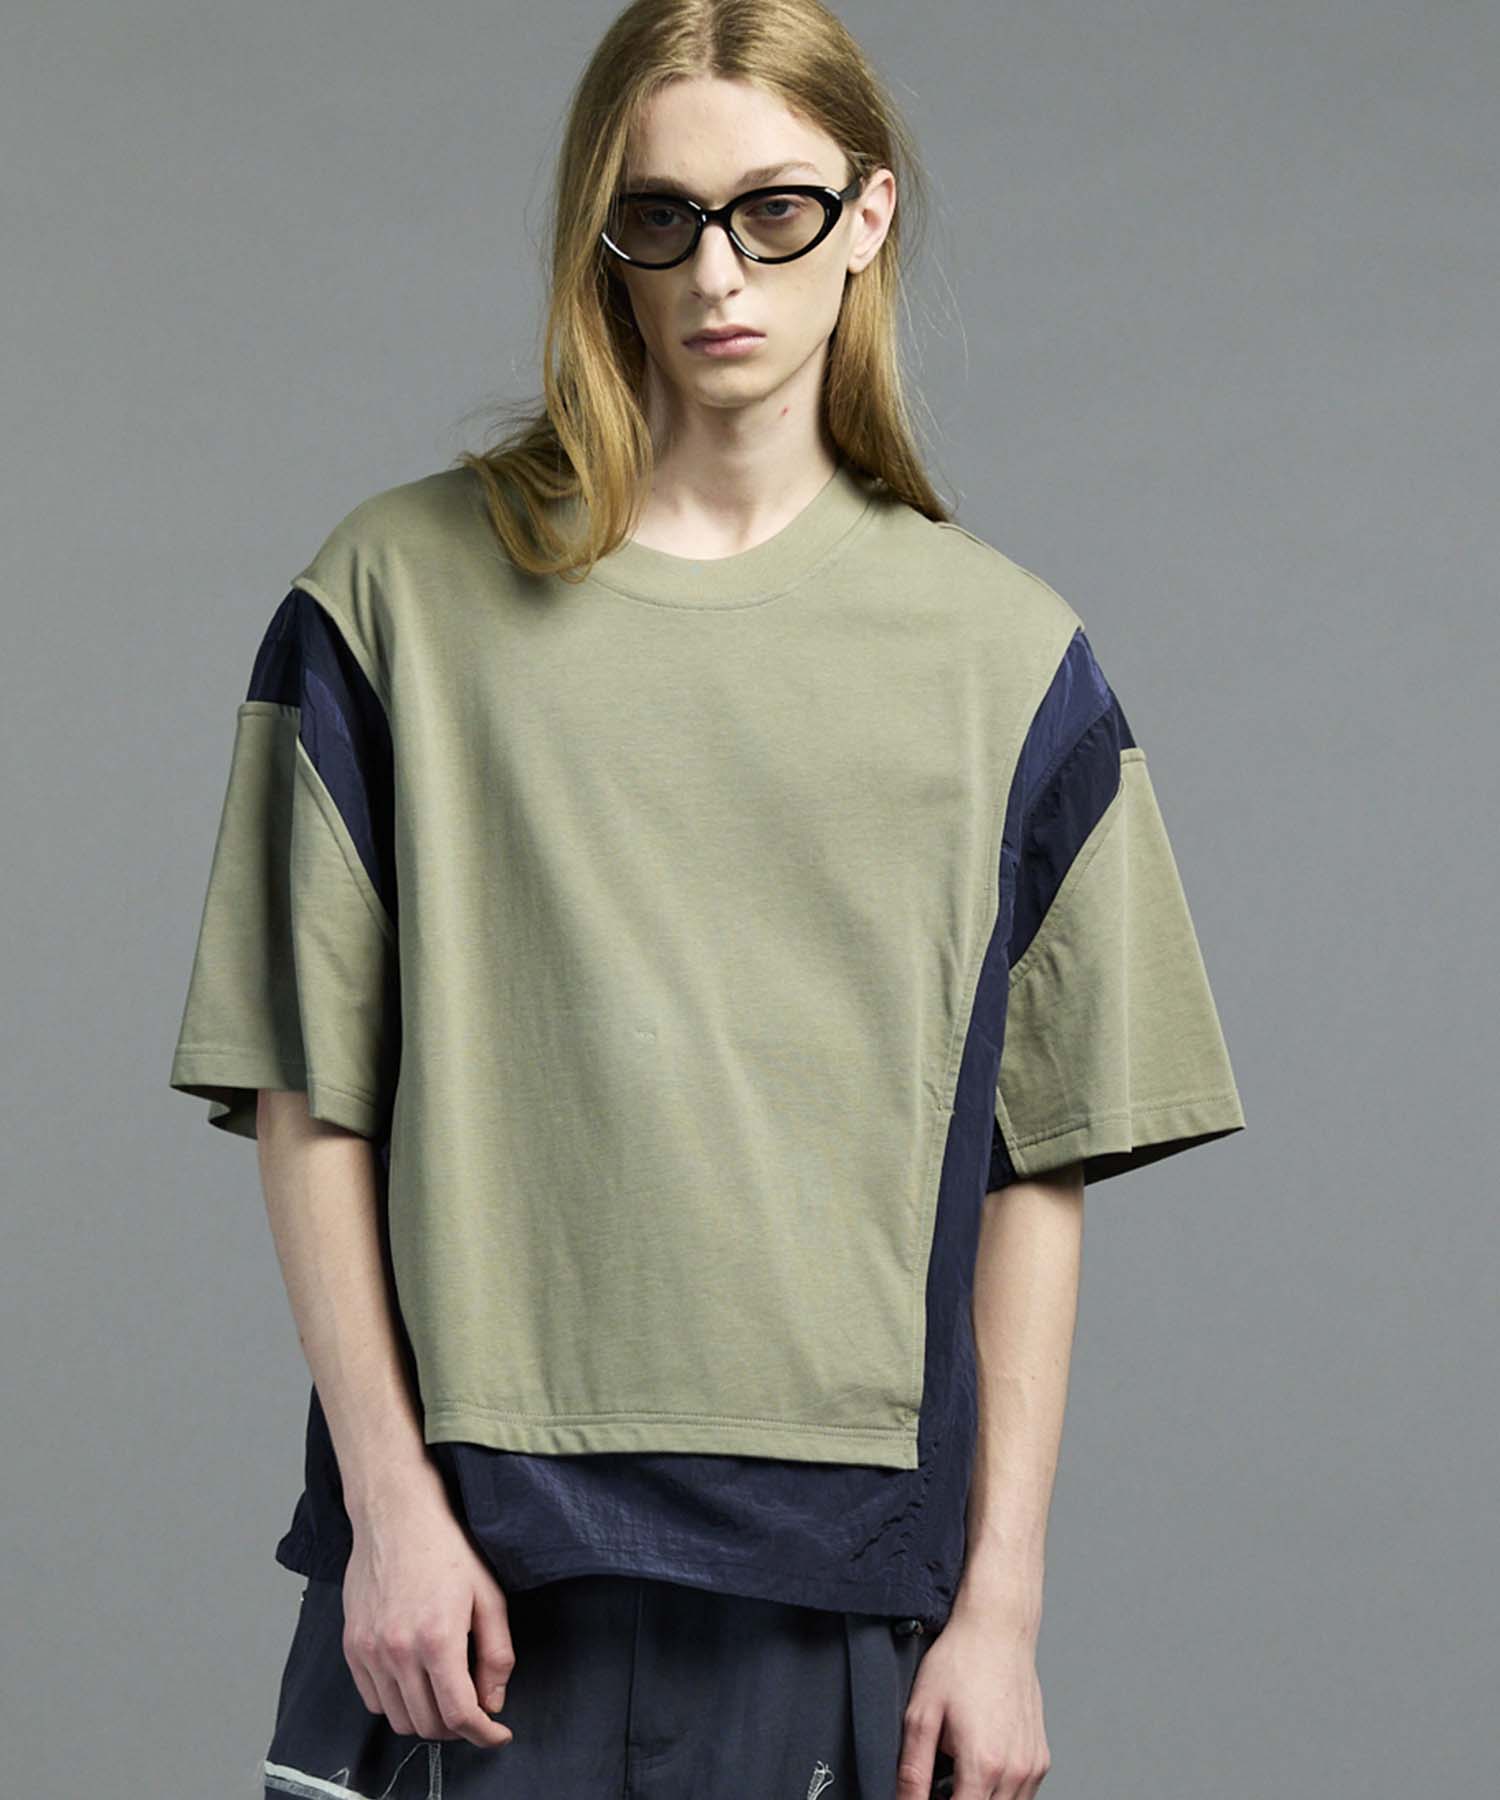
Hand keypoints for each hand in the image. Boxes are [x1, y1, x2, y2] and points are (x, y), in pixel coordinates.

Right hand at [341, 1462, 515, 1749]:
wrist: (396, 1515)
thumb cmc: (446, 1549)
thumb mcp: (489, 1596)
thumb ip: (497, 1655)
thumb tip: (493, 1701)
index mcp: (437, 1639)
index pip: (460, 1714)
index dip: (484, 1734)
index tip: (497, 1734)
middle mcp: (398, 1652)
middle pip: (428, 1724)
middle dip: (458, 1728)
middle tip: (475, 1709)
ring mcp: (369, 1651)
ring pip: (399, 1719)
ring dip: (427, 1718)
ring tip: (446, 1694)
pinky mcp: (352, 1647)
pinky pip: (373, 1700)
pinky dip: (397, 1703)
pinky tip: (415, 1680)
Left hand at [896, 1605, 1050, 1798]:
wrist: (998, 1629)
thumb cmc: (961, 1662)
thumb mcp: (921, 1713)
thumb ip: (913, 1771)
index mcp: (983, 1764)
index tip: (926, 1797)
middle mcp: (1015, 1771)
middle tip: (937, 1785)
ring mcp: (1033, 1766)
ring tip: (957, 1776)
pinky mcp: (1041, 1758)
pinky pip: (1022, 1795)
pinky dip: (1000, 1792)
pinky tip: (981, 1766)